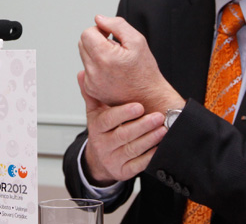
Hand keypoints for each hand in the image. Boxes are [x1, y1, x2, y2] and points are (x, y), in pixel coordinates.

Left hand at [78, 15, 184, 112]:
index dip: (99, 30)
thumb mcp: (137, 40)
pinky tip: (112, 71)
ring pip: (84, 56)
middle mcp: (93, 71)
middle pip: (82, 43)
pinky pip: (87, 70)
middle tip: (114, 47)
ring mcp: (90, 82)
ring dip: (96, 53)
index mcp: (104, 57)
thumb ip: (116, 24)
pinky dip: (96, 66)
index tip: (110, 35)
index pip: (87, 33)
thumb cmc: (145, 71)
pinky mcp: (91, 90)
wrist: (150, 99)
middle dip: (96, 41)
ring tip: (114, 60)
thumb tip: (99, 19)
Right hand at [78, 71, 166, 185]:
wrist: (99, 159)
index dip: (124, 113)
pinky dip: (149, 157)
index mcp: (97, 128)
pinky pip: (138, 165)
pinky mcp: (123, 171)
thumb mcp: (94, 113)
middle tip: (158, 116)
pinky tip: (159, 147)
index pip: (109, 120)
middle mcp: (103, 144)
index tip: (139, 106)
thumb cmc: (101, 131)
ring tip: (163, 129)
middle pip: (123, 135)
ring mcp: (113, 159)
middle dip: (142, 125)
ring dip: (150, 139)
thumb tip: (82, 73)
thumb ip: (91, 94)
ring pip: (132, 149)